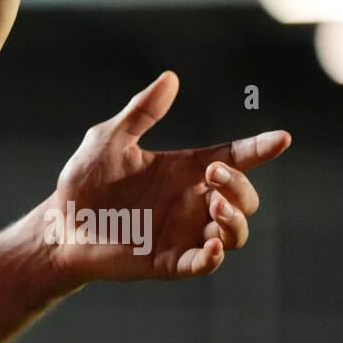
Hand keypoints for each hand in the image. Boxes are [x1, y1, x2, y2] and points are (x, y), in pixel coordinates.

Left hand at [40, 71, 291, 283]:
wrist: (60, 223)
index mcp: (184, 170)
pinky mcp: (168, 261)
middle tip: (214, 174)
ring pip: (234, 233)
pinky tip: (209, 246)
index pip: (233, 158)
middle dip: (240, 185)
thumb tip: (170, 78)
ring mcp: (183, 233)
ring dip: (234, 220)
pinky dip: (212, 258)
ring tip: (215, 204)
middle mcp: (191, 201)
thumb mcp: (109, 140)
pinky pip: (202, 264)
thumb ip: (140, 113)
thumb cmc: (85, 180)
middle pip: (244, 197)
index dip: (259, 149)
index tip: (282, 138)